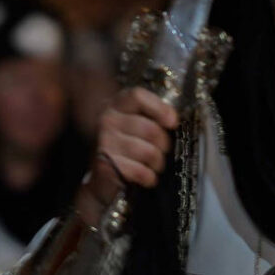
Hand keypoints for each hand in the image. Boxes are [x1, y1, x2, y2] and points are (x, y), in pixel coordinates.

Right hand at [75, 87, 178, 222]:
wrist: (101, 177)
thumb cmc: (124, 148)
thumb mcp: (135, 124)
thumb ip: (151, 116)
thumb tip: (172, 119)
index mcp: (116, 105)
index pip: (138, 96)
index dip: (160, 108)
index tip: (172, 122)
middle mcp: (107, 120)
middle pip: (150, 128)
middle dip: (164, 144)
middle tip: (162, 151)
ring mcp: (104, 142)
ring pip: (148, 151)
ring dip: (158, 162)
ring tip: (155, 165)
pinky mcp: (105, 165)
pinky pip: (139, 171)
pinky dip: (149, 177)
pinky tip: (147, 177)